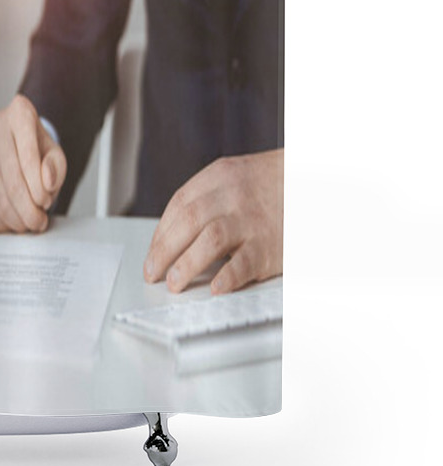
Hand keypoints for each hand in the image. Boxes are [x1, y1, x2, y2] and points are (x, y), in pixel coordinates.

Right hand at [0, 95, 66, 232]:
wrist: (23, 141)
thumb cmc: (41, 146)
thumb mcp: (56, 152)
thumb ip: (56, 167)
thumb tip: (47, 182)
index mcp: (20, 115)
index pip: (28, 155)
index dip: (38, 185)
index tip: (47, 200)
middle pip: (11, 179)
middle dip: (27, 208)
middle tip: (39, 221)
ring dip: (15, 216)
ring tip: (30, 223)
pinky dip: (0, 218)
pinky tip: (14, 221)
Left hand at [144, 149, 283, 294]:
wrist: (314, 182)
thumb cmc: (269, 185)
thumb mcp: (235, 178)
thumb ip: (206, 198)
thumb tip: (173, 235)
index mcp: (219, 177)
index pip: (179, 205)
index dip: (161, 233)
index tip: (151, 254)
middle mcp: (232, 196)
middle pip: (188, 222)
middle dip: (164, 251)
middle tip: (153, 273)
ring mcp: (251, 220)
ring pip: (210, 241)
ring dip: (186, 265)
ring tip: (174, 283)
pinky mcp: (270, 244)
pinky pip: (244, 262)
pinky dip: (227, 277)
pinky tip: (214, 288)